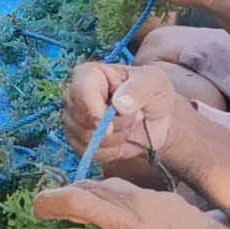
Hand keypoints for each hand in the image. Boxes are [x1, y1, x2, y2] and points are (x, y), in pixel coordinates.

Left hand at [30, 178, 229, 228]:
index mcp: (137, 200)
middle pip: (73, 204)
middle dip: (47, 204)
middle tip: (37, 209)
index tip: (62, 197)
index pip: (91, 187)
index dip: (69, 189)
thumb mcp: (168, 205)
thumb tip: (110, 190)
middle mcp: (126, 223)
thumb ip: (137, 197)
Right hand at [62, 62, 182, 169]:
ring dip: (116, 138)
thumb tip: (119, 103)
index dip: (93, 108)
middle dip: (115, 126)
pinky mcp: (79, 141)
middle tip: (136, 117)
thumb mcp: (155, 82)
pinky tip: (122, 139)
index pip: (80, 90)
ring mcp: (74, 120)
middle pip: (82, 119)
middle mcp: (75, 96)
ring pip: (86, 139)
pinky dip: (111, 151)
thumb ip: (138, 89)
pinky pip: (90, 153)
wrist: (155, 118)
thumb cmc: (152, 93)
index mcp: (89, 75)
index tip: (110, 123)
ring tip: (130, 126)